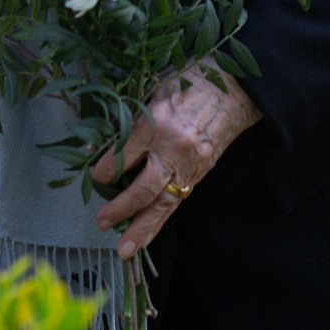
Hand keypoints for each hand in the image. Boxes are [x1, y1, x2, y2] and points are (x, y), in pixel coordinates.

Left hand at [91, 56, 260, 257]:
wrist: (235, 88)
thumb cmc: (191, 81)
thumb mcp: (153, 90)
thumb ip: (129, 118)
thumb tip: (99, 144)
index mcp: (157, 122)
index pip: (122, 155)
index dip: (103, 170)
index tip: (94, 176)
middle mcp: (173, 148)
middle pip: (142, 188)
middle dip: (119, 209)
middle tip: (101, 221)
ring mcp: (189, 164)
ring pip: (161, 204)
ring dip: (141, 229)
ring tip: (124, 249)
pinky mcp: (200, 173)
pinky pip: (176, 201)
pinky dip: (159, 221)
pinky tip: (146, 236)